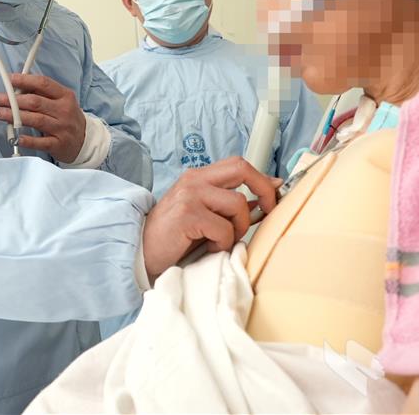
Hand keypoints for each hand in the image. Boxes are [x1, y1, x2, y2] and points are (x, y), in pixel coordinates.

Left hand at [0, 73, 86, 163]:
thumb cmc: (67, 118)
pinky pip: (40, 142)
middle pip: (35, 102)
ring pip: (35, 120)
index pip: (44, 84)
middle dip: (12, 100)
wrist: (84, 141)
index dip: (25, 80)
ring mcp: (61, 128)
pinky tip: (15, 137)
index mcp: (65, 96)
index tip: (9, 80)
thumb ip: (42, 94)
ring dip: (14, 116)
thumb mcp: (60, 101)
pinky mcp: (58, 144)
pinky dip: (27, 139)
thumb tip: (17, 88)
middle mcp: (64, 110)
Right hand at [141, 157, 280, 280]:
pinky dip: (223, 243)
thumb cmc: (175, 238)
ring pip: (238, 204)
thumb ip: (231, 207)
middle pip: (242, 168)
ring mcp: (190, 195)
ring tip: (222, 240)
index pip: (239, 165)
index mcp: (199, 177)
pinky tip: (209, 247)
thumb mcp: (205, 217)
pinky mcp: (187, 215)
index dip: (263, 179)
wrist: (142, 253)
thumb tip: (264, 201)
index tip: (276, 194)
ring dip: (238, 227)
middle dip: (264, 190)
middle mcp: (194, 180)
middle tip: (267, 212)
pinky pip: (224, 228)